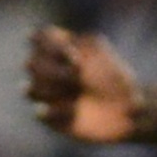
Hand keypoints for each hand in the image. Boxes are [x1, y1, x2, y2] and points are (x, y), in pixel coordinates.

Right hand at [25, 27, 139, 146]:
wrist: (126, 108)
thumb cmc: (113, 76)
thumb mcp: (96, 49)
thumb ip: (72, 40)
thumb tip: (51, 38)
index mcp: (57, 50)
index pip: (38, 39)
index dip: (49, 45)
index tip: (72, 52)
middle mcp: (48, 71)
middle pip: (30, 64)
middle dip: (55, 69)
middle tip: (79, 75)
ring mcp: (47, 95)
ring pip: (30, 89)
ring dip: (52, 89)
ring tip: (77, 94)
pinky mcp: (50, 118)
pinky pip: (39, 113)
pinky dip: (55, 110)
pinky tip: (74, 110)